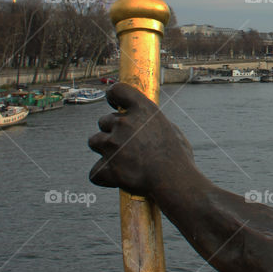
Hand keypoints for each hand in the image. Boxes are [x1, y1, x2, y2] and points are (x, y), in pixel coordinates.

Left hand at [89, 82, 194, 197]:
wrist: (176, 182)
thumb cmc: (179, 158)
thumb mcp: (172, 130)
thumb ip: (152, 122)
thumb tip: (143, 121)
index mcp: (144, 110)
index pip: (118, 89)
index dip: (113, 95)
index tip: (113, 102)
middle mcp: (125, 123)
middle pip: (103, 120)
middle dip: (111, 131)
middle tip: (126, 144)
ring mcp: (113, 145)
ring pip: (94, 141)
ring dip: (104, 149)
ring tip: (121, 159)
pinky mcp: (106, 167)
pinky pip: (95, 170)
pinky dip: (104, 175)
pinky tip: (117, 178)